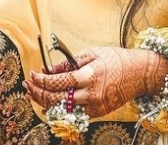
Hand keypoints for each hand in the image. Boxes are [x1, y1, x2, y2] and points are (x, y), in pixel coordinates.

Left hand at [24, 46, 167, 117]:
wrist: (138, 74)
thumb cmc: (115, 59)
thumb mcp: (92, 53)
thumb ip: (69, 63)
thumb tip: (49, 69)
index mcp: (89, 75)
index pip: (58, 82)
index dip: (42, 80)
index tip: (34, 74)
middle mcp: (90, 94)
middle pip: (57, 99)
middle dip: (39, 92)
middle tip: (28, 85)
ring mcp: (94, 107)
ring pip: (62, 110)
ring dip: (45, 102)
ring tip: (34, 94)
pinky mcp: (97, 113)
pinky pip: (73, 114)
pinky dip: (60, 109)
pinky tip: (50, 102)